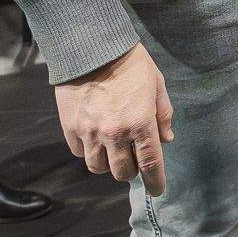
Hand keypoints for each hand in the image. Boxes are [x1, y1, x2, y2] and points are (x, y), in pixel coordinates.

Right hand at [53, 42, 173, 195]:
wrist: (90, 46)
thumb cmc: (129, 62)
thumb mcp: (156, 83)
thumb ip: (163, 114)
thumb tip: (166, 139)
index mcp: (140, 123)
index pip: (150, 164)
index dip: (155, 182)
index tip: (157, 190)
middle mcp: (114, 133)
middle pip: (122, 172)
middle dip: (131, 171)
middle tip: (133, 160)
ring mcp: (90, 132)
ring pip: (98, 167)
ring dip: (108, 164)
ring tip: (112, 150)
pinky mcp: (70, 127)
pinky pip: (79, 153)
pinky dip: (88, 151)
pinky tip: (94, 139)